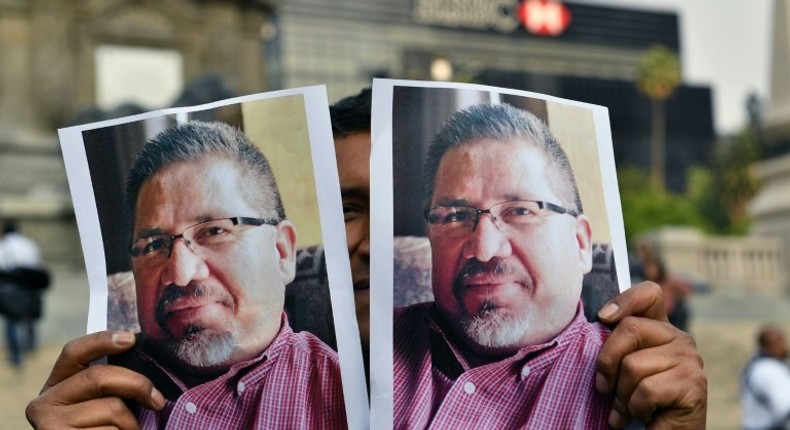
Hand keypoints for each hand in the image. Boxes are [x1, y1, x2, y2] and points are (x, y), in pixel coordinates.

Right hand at [26, 331, 164, 428]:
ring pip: (112, 408)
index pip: (74, 352)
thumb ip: (107, 386)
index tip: (131, 339)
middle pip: (99, 377)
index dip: (102, 341)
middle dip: (137, 385)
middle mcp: (44, 404)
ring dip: (132, 422)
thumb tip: (141, 360)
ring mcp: (51, 424)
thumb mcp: (95, 406)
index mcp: (54, 388)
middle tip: (157, 401)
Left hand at [595, 282, 706, 428]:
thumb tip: (598, 320)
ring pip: (633, 365)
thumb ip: (616, 344)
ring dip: (621, 395)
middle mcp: (680, 339)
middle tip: (604, 387)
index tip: (603, 318)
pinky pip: (646, 390)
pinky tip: (646, 414)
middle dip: (607, 363)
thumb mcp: (622, 368)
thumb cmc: (638, 401)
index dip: (623, 300)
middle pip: (629, 329)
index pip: (649, 293)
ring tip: (627, 407)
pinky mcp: (693, 385)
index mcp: (661, 329)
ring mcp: (690, 360)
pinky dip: (636, 408)